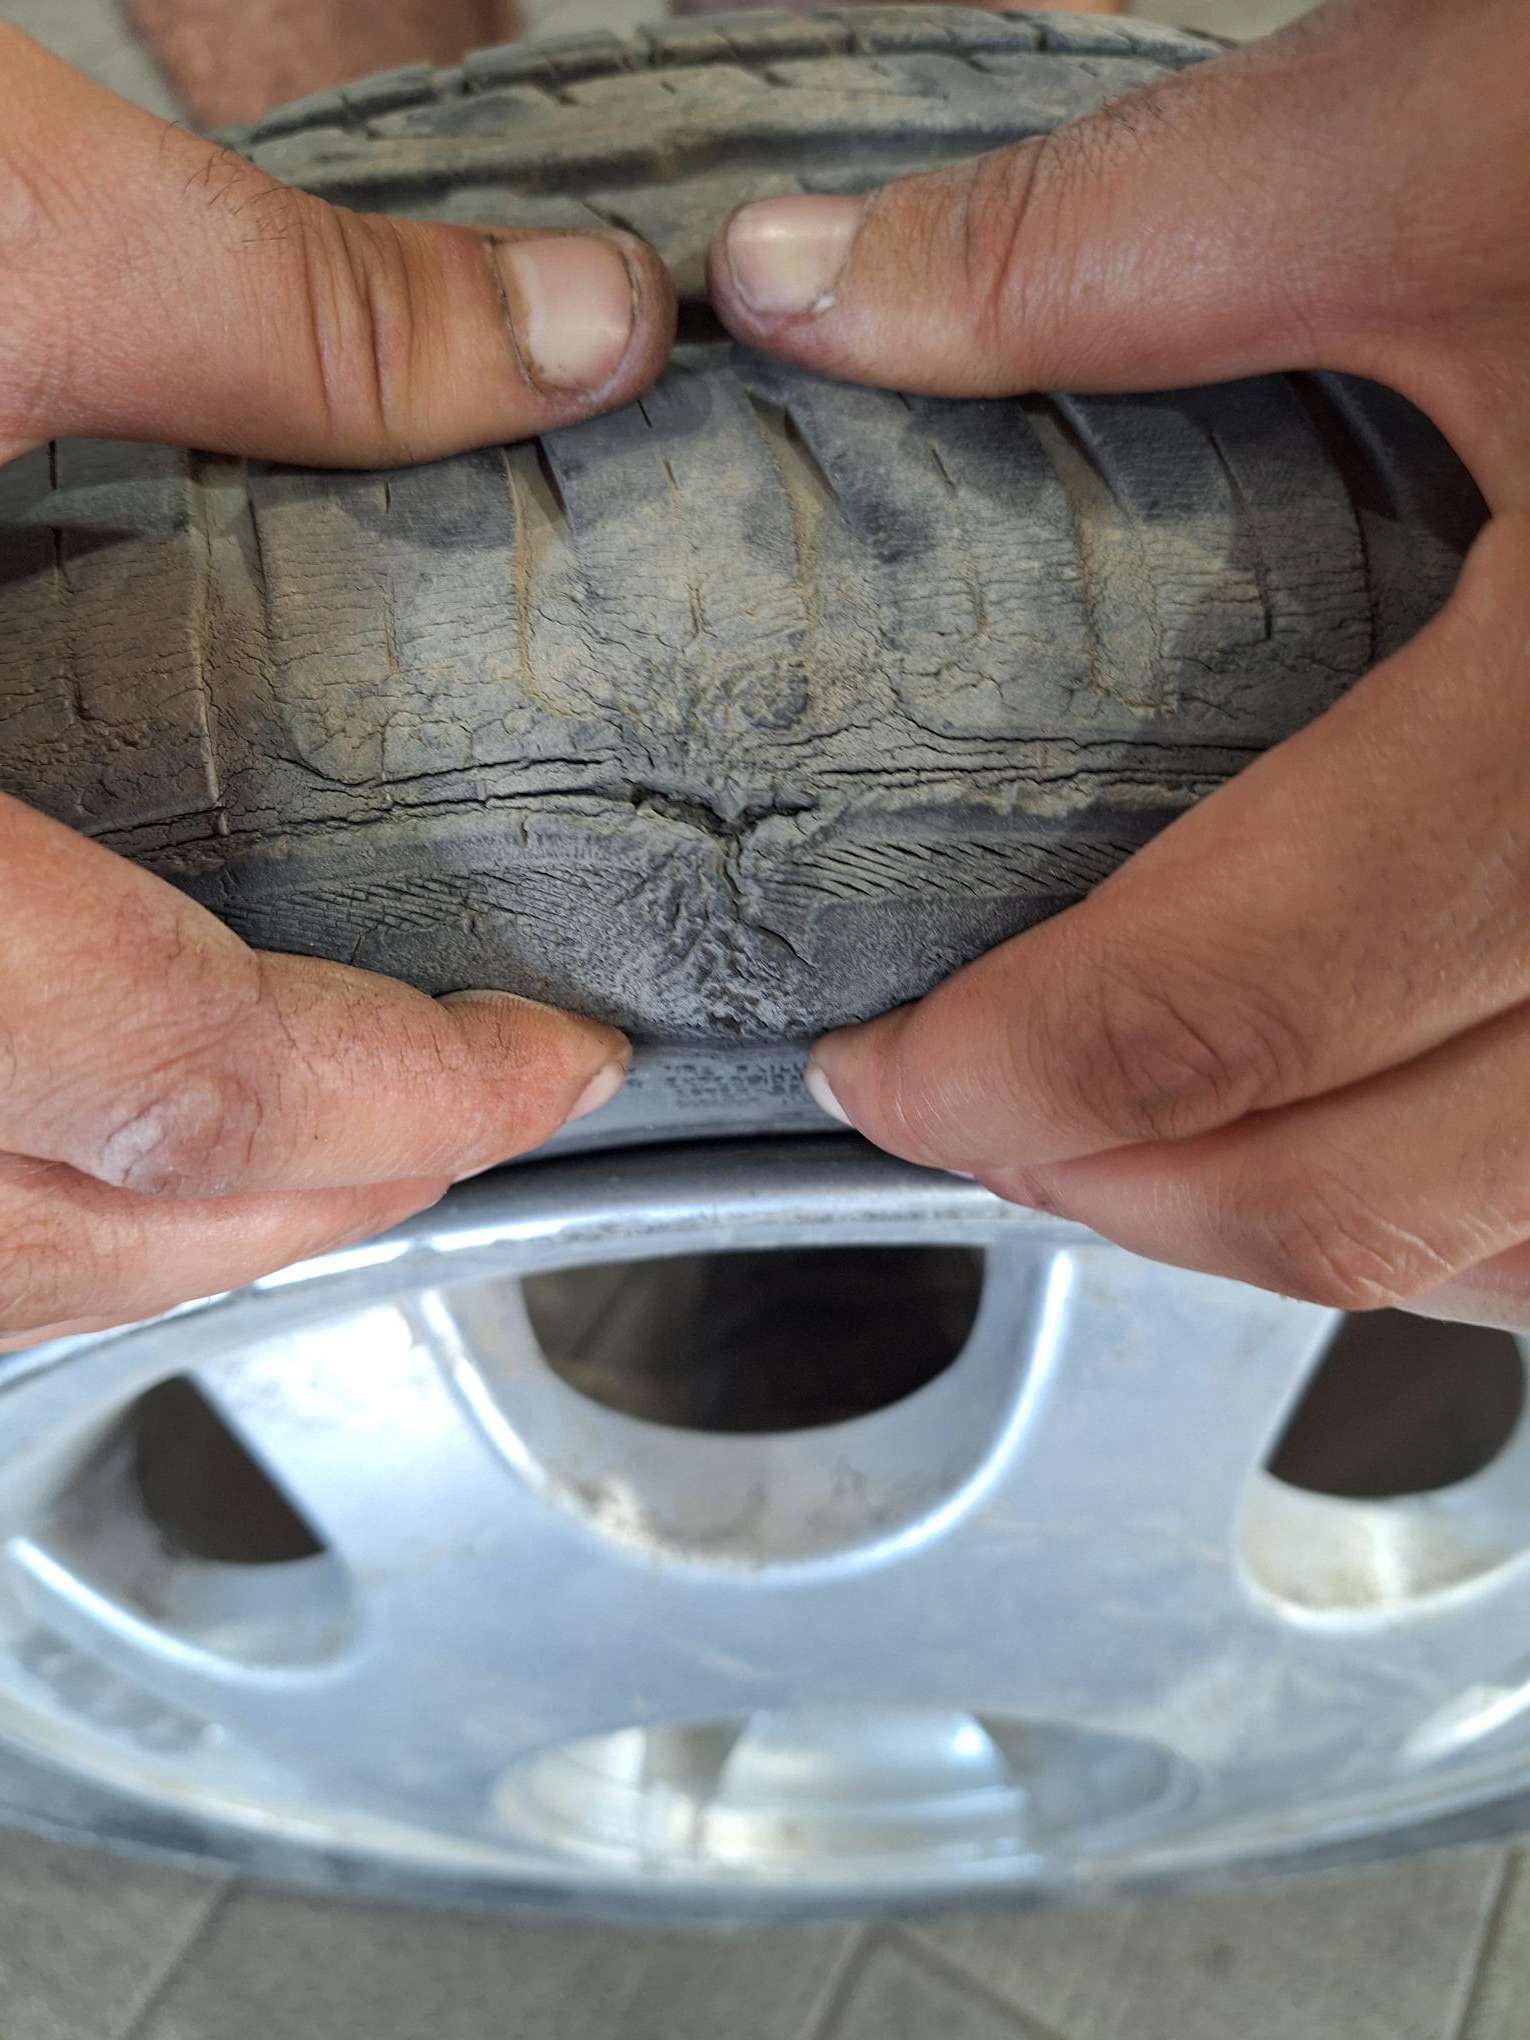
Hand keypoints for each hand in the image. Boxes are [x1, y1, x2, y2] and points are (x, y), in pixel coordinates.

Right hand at [0, 30, 675, 1345]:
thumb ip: (284, 313)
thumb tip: (583, 329)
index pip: (178, 1083)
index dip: (410, 1097)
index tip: (556, 1058)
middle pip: (60, 1232)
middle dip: (302, 1197)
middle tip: (460, 1112)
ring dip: (143, 1226)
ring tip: (302, 1139)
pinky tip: (64, 1102)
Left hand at [709, 0, 1529, 1328]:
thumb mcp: (1482, 145)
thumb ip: (1128, 245)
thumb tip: (815, 294)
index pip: (1239, 1006)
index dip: (1008, 1076)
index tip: (879, 1066)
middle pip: (1365, 1193)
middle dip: (1119, 1189)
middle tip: (972, 1115)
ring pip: (1508, 1239)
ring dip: (1289, 1216)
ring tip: (1136, 1135)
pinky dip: (1467, 1191)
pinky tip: (1379, 1114)